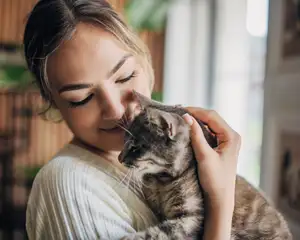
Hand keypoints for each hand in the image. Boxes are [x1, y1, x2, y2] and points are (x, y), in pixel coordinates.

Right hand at [183, 108, 240, 239]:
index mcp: (232, 136)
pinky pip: (210, 132)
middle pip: (212, 118)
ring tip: (182, 118)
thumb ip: (196, 135)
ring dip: (197, 121)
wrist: (220, 198)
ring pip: (210, 125)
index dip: (196, 111)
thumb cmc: (215, 180)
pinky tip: (190, 129)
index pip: (212, 116)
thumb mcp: (204, 156)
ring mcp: (227, 141)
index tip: (180, 109)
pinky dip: (199, 129)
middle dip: (196, 114)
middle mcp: (231, 136)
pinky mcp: (221, 146)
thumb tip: (186, 116)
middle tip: (179, 112)